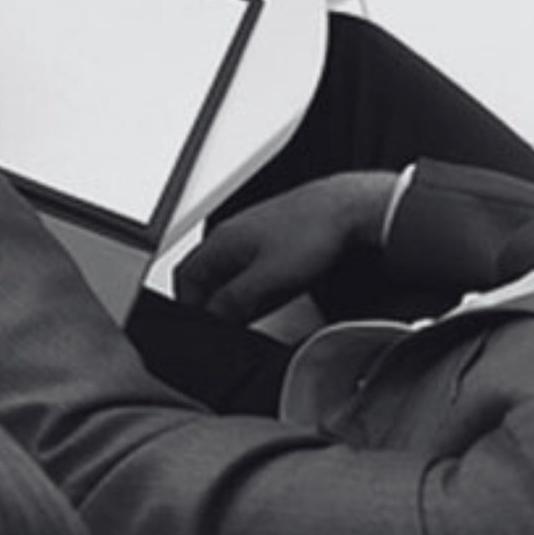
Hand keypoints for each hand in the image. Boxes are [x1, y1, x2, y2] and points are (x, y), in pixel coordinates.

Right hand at [170, 172, 399, 323]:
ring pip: (231, 271)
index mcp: (222, 240)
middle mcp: (233, 234)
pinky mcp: (276, 237)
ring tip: (254, 313)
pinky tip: (275, 294)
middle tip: (227, 326)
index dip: (189, 305)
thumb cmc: (312, 232)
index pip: (185, 276)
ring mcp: (254, 234)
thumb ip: (234, 300)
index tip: (201, 326)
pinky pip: (253, 265)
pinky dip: (256, 285)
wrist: (348, 208)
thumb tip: (213, 317)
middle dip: (213, 303)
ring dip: (237, 295)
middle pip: (206, 274)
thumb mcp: (268, 278)